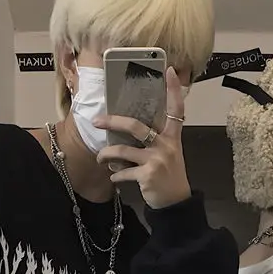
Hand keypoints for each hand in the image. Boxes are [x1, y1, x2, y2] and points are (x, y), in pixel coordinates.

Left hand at [93, 67, 191, 208]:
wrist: (175, 203)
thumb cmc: (169, 176)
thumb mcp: (169, 154)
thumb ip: (156, 140)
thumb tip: (129, 131)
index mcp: (172, 137)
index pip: (175, 110)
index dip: (173, 90)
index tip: (168, 70)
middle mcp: (165, 145)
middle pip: (135, 126)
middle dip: (113, 122)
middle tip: (97, 121)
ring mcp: (156, 160)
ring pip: (123, 151)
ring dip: (106, 154)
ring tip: (99, 157)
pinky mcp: (147, 175)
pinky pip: (123, 172)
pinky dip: (115, 175)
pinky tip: (113, 176)